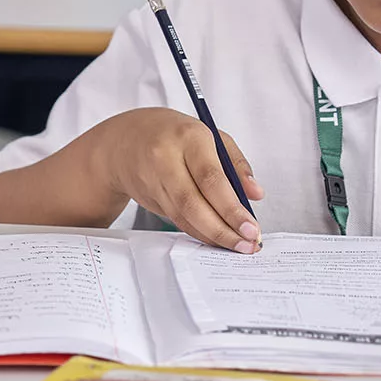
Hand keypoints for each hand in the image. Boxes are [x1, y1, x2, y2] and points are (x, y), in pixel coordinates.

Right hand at [82, 108, 263, 252]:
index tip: (251, 227)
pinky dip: (198, 232)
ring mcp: (153, 179)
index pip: (211, 178)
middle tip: (246, 244)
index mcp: (189, 138)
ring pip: (184, 217)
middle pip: (193, 203)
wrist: (125, 139)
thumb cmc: (175, 135)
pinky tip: (215, 238)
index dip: (231, 208)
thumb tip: (255, 193)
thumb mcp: (211, 136)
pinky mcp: (149, 197)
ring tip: (236, 245)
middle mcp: (166, 158)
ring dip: (212, 236)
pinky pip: (176, 220)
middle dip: (223, 230)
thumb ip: (236, 164)